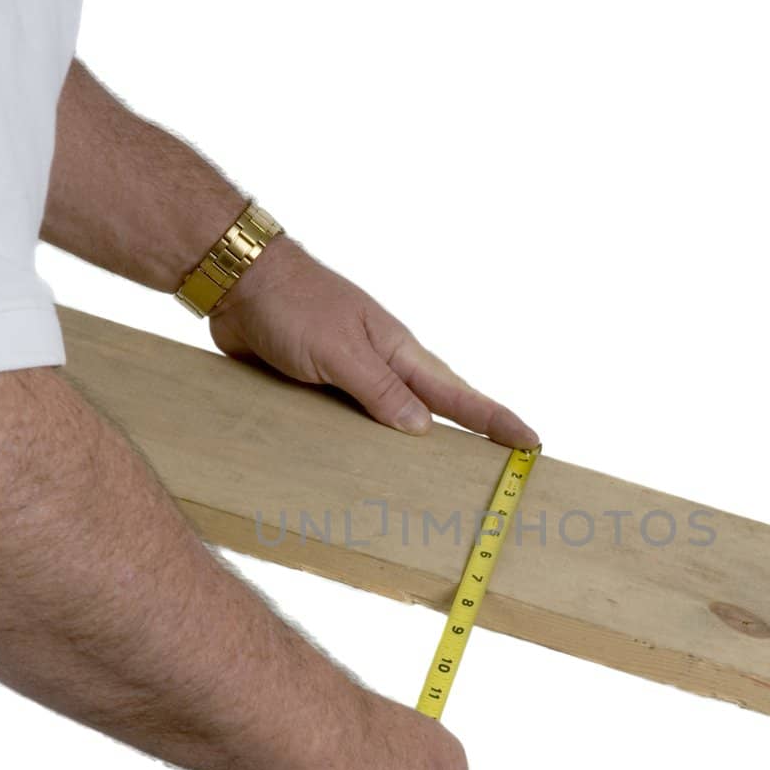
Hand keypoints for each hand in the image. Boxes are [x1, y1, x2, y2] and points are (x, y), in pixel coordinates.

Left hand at [209, 237, 537, 448]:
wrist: (239, 284)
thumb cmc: (294, 304)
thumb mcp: (340, 351)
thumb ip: (379, 389)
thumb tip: (424, 428)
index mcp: (398, 352)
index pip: (458, 394)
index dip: (495, 420)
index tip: (531, 442)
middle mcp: (383, 367)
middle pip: (437, 410)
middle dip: (471, 438)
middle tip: (504, 468)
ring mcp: (354, 378)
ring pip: (393, 423)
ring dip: (414, 451)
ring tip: (442, 485)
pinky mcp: (322, 388)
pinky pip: (351, 425)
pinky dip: (364, 446)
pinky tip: (366, 469)